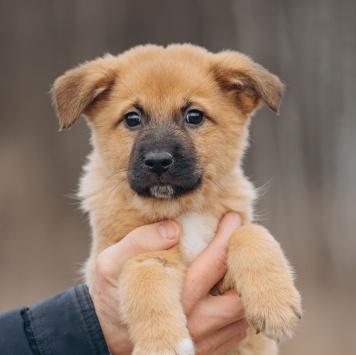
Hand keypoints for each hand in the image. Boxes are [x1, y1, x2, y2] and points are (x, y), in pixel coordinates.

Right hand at [89, 213, 247, 354]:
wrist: (106, 336)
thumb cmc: (110, 294)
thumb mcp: (111, 263)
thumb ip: (139, 242)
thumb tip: (175, 229)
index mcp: (176, 295)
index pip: (215, 262)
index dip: (227, 236)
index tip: (233, 217)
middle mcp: (195, 321)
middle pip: (241, 294)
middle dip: (245, 265)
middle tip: (240, 242)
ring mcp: (202, 340)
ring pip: (242, 314)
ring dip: (244, 288)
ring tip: (235, 264)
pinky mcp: (204, 351)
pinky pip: (236, 332)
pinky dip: (238, 310)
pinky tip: (226, 291)